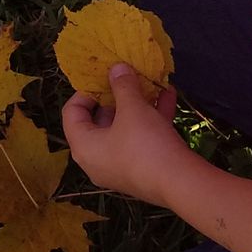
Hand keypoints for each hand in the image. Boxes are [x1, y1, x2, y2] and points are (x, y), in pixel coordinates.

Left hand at [63, 64, 205, 209]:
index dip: (85, 91)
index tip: (103, 77)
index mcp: (84, 147)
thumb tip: (116, 68)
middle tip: (127, 78)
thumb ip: (122, 85)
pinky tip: (169, 97)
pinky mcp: (142, 171)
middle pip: (99, 121)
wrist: (180, 183)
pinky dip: (152, 120)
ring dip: (138, 106)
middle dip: (116, 97)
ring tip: (149, 84)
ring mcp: (120, 167)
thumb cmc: (145, 143)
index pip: (71, 113)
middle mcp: (97, 160)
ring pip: (124, 130)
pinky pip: (141, 140)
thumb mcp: (133, 108)